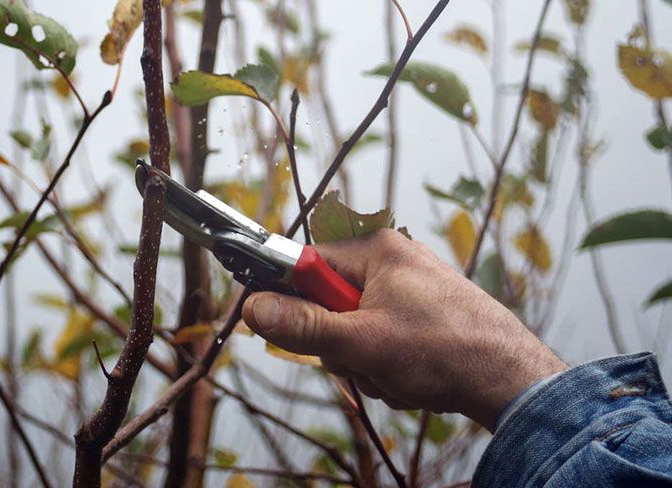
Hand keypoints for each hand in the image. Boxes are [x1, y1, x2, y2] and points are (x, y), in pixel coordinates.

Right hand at [242, 229, 567, 430]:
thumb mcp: (363, 342)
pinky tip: (411, 376)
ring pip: (354, 329)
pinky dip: (387, 365)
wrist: (510, 379)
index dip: (293, 299)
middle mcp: (392, 263)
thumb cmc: (445, 350)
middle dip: (340, 343)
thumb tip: (255, 308)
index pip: (307, 264)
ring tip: (395, 371)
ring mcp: (408, 291)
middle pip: (329, 302)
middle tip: (364, 358)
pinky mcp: (421, 316)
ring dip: (365, 361)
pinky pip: (380, 340)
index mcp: (376, 251)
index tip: (288, 327)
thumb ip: (304, 326)